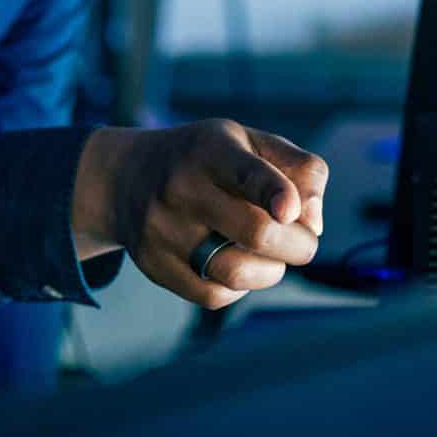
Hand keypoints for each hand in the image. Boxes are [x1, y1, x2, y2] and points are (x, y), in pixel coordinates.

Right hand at [70, 120, 328, 308]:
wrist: (124, 177)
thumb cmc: (205, 160)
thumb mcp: (249, 141)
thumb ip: (298, 169)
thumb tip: (312, 223)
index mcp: (211, 150)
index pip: (245, 172)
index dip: (273, 192)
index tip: (289, 211)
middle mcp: (181, 187)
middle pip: (256, 233)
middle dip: (299, 245)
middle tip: (303, 241)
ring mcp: (163, 230)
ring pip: (237, 273)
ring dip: (272, 271)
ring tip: (270, 256)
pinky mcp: (153, 265)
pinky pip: (214, 296)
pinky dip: (239, 288)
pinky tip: (236, 264)